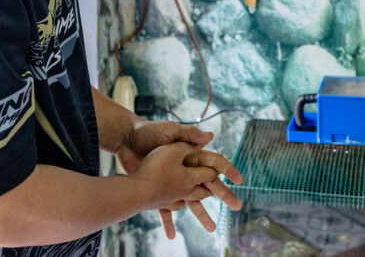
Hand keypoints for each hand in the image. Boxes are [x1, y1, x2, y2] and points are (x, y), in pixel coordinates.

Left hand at [119, 123, 242, 238]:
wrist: (126, 140)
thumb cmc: (149, 131)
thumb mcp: (170, 130)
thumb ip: (188, 134)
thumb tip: (210, 136)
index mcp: (190, 153)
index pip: (214, 163)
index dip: (227, 171)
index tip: (239, 180)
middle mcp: (185, 168)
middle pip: (208, 184)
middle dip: (223, 195)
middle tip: (236, 206)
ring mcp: (172, 180)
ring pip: (190, 200)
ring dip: (201, 215)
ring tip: (211, 229)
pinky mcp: (158, 188)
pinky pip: (165, 208)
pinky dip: (168, 221)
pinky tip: (172, 234)